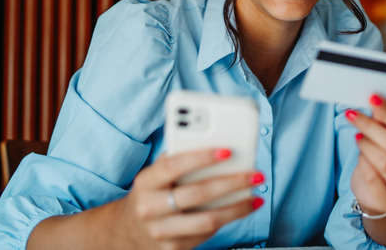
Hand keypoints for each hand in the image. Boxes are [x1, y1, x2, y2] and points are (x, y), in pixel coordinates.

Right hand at [111, 147, 263, 249]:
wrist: (129, 230)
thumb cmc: (152, 193)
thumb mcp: (156, 174)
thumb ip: (179, 160)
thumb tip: (216, 147)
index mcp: (146, 182)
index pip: (174, 166)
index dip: (202, 157)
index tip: (228, 151)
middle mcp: (150, 208)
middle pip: (198, 194)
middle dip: (232, 183)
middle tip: (255, 175)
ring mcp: (161, 231)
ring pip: (207, 220)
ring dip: (237, 208)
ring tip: (255, 197)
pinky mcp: (173, 249)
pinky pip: (206, 234)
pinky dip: (227, 220)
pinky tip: (241, 209)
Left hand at [345, 94, 385, 215]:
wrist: (384, 195)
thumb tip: (375, 101)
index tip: (372, 98)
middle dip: (372, 126)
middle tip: (353, 115)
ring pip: (384, 162)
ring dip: (366, 145)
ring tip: (358, 135)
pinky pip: (372, 178)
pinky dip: (363, 162)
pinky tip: (361, 155)